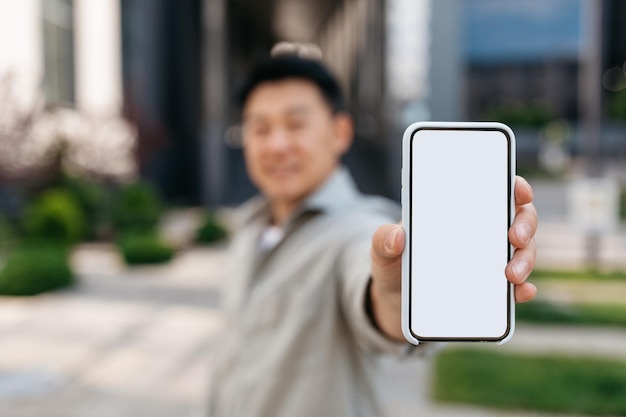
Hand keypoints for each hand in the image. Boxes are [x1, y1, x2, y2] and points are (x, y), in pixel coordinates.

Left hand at [369, 175, 537, 341]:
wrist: (395, 303)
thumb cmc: (393, 266)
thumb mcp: (382, 251)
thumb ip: (383, 240)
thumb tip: (397, 236)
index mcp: (458, 212)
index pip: (494, 190)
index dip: (513, 186)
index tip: (519, 191)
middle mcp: (481, 231)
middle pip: (519, 218)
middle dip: (525, 224)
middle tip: (515, 237)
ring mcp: (490, 259)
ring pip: (523, 251)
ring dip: (525, 259)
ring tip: (511, 274)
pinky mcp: (492, 289)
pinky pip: (517, 287)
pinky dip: (523, 289)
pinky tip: (521, 292)